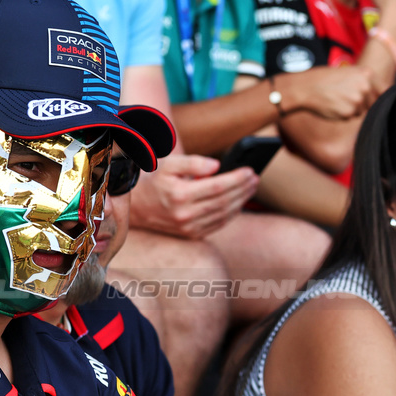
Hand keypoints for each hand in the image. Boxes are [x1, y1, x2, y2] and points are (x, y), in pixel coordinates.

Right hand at [130, 153, 257, 239]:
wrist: (139, 206)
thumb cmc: (158, 180)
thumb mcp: (170, 164)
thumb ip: (193, 162)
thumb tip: (217, 165)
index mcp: (179, 195)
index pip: (217, 187)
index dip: (236, 179)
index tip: (249, 170)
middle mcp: (184, 214)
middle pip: (224, 201)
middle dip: (243, 189)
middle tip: (255, 178)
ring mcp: (189, 227)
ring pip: (224, 214)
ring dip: (242, 201)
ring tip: (251, 188)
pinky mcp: (192, 234)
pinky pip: (219, 224)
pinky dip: (233, 213)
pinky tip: (240, 202)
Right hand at [282, 66, 376, 119]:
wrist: (306, 87)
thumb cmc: (324, 79)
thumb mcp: (348, 72)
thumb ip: (364, 82)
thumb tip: (381, 96)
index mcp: (367, 73)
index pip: (384, 91)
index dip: (380, 97)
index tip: (377, 101)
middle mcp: (366, 86)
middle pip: (373, 103)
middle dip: (363, 103)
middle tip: (345, 96)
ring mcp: (358, 100)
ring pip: (361, 111)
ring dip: (352, 109)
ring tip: (337, 99)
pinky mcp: (349, 113)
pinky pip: (351, 118)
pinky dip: (343, 114)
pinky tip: (333, 105)